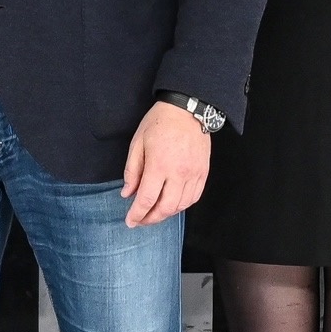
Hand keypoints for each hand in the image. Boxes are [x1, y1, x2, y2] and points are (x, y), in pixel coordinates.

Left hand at [121, 100, 210, 227]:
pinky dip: (182, 206)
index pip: (146, 199)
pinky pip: (194, 197)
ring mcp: (194, 174)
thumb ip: (132, 171)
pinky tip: (171, 204)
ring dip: (166, 214)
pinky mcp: (203, 173)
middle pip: (165, 208)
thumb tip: (127, 193)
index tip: (129, 221)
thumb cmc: (159, 123)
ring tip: (154, 213)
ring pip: (181, 206)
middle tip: (140, 221)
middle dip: (150, 219)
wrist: (187, 110)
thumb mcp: (138, 143)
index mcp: (159, 165)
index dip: (137, 214)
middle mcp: (179, 173)